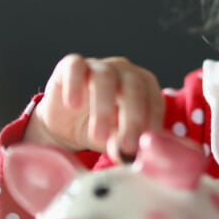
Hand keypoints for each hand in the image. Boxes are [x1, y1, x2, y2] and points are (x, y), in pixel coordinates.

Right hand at [22, 54, 165, 162]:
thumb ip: (126, 142)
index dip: (152, 121)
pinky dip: (75, 84)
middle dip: (132, 117)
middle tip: (127, 145)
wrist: (64, 125)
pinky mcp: (70, 66)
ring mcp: (98, 66)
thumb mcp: (116, 139)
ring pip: (106, 77)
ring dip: (104, 106)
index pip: (154, 99)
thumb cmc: (99, 129)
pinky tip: (73, 105)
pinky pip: (75, 66)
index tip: (146, 144)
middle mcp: (124, 71)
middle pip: (134, 86)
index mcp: (143, 86)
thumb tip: (133, 153)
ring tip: (98, 135)